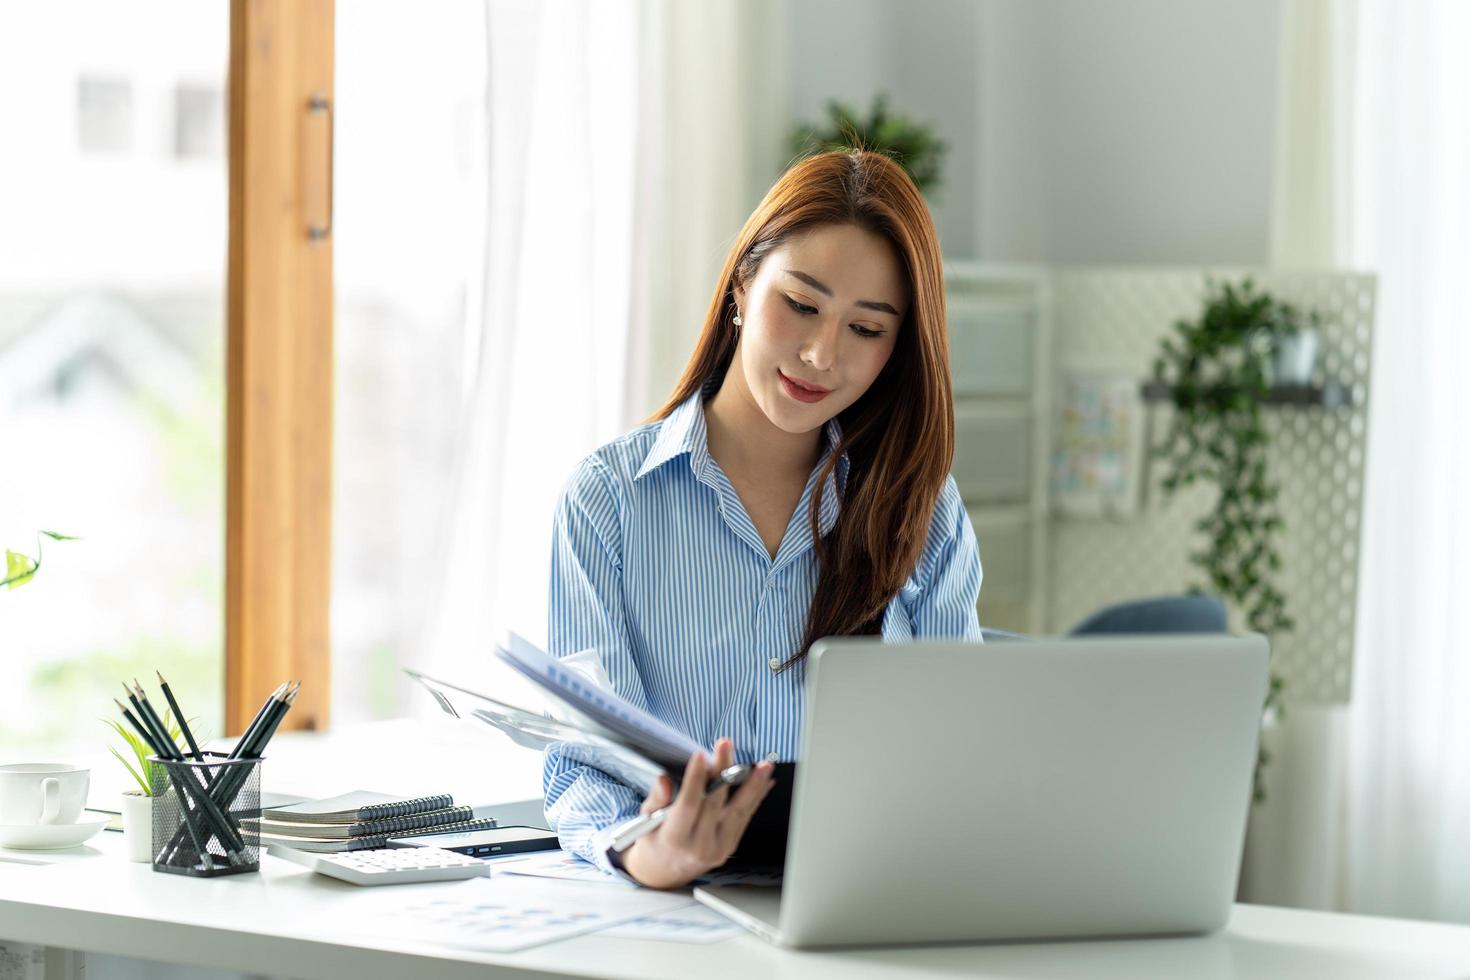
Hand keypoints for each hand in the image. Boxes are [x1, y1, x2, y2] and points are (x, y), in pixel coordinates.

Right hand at [620, 737, 774, 889]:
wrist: (665, 872)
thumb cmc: (654, 840)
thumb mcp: (646, 821)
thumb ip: (656, 800)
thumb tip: (664, 780)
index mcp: (674, 840)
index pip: (688, 806)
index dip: (695, 780)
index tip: (700, 755)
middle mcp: (698, 847)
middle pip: (715, 804)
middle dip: (723, 771)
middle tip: (725, 746)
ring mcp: (718, 848)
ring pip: (738, 812)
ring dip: (753, 786)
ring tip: (763, 765)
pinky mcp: (730, 846)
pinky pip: (744, 818)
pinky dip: (756, 798)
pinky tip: (765, 781)